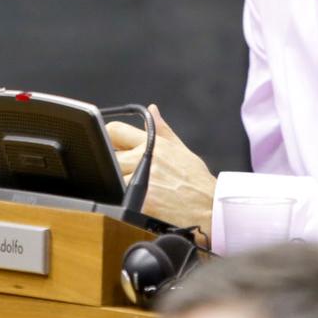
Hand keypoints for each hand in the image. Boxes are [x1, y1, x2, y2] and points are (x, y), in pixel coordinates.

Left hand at [106, 104, 215, 236]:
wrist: (211, 207)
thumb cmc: (197, 181)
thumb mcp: (181, 150)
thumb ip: (162, 130)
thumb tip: (152, 109)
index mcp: (154, 143)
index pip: (114, 130)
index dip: (106, 137)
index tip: (107, 146)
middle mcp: (146, 158)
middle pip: (108, 155)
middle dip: (110, 163)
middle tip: (119, 172)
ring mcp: (142, 180)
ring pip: (110, 178)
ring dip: (114, 183)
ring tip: (126, 189)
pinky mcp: (141, 202)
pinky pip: (119, 198)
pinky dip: (120, 200)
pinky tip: (131, 203)